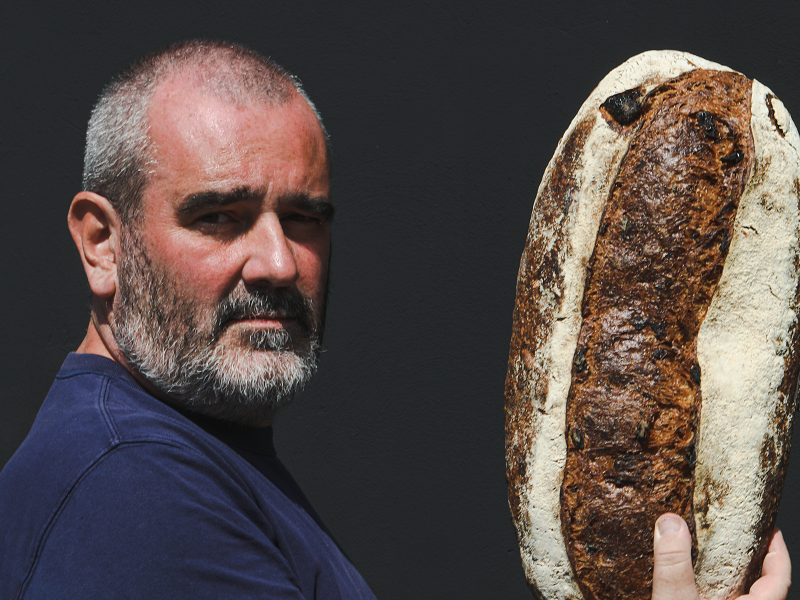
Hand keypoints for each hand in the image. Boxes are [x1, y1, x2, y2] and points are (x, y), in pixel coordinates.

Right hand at [651, 513, 790, 599]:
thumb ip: (674, 564)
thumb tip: (671, 523)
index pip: (779, 578)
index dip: (778, 552)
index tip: (770, 529)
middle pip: (758, 584)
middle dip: (748, 558)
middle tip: (733, 535)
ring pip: (734, 594)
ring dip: (724, 574)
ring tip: (704, 554)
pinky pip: (713, 598)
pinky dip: (705, 587)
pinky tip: (687, 581)